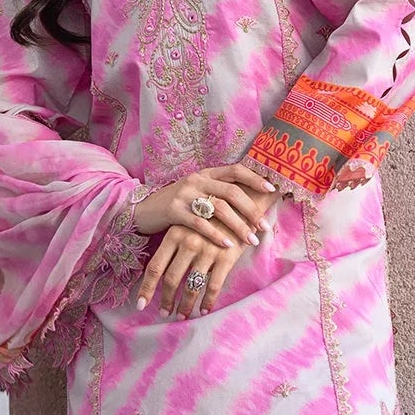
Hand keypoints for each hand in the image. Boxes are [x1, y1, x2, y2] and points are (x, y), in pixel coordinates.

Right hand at [133, 163, 278, 248]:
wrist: (142, 209)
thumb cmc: (176, 205)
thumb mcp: (197, 193)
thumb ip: (218, 194)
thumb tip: (250, 203)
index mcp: (206, 173)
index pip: (236, 170)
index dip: (255, 178)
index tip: (273, 190)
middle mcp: (197, 180)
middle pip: (231, 191)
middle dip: (251, 210)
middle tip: (264, 226)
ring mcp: (184, 194)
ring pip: (219, 208)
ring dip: (238, 225)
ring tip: (251, 240)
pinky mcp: (174, 211)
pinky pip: (200, 223)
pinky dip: (216, 234)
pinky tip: (227, 244)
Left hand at [136, 182, 278, 317]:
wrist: (242, 201)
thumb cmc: (211, 216)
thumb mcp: (188, 225)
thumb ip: (174, 247)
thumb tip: (161, 274)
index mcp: (174, 234)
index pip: (154, 267)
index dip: (147, 288)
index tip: (142, 305)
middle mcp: (187, 243)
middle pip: (171, 280)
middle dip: (167, 301)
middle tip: (166, 313)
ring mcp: (207, 251)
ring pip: (191, 286)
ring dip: (186, 305)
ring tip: (184, 315)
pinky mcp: (225, 257)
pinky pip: (213, 286)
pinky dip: (208, 301)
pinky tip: (204, 309)